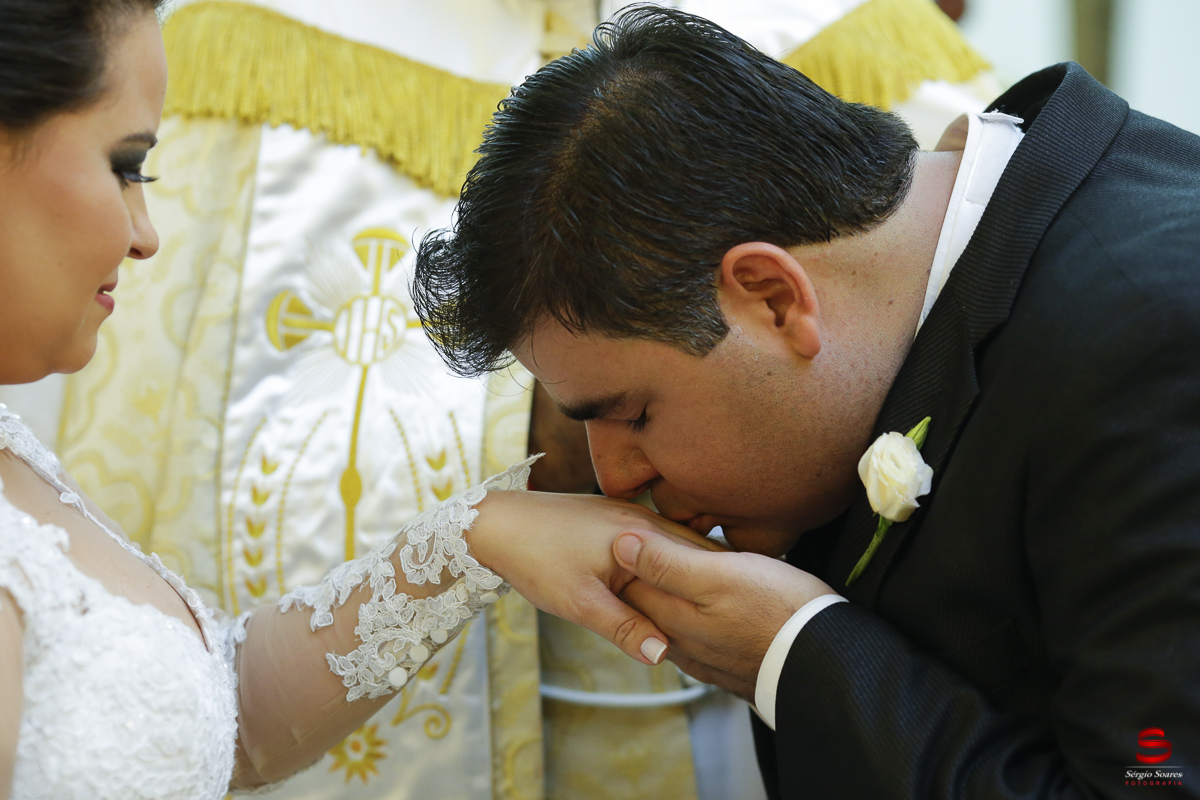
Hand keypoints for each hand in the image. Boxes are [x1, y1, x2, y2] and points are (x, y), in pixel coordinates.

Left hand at [466, 491, 722, 665]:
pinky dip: (669, 560)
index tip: (748, 610)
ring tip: (716, 600)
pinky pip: (655, 540)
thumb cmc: (535, 560)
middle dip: (715, 576)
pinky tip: (673, 582)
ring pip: (674, 544)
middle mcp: (641, 516)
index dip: (724, 586)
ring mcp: (626, 513)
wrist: (494, 524)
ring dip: (692, 568)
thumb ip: (625, 628)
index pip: (701, 559)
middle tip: (742, 609)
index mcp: (641, 533)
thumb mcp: (580, 603)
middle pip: (693, 548)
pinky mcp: (612, 516)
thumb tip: (664, 654)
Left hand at [613, 529, 834, 700]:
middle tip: (652, 539)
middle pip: (646, 603)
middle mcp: (680, 643)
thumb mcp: (719, 574)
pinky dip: (694, 614)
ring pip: (672, 619)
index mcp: (671, 618)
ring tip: (682, 565)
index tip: (633, 526)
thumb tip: (620, 544)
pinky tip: (708, 603)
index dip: (628, 552)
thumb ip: (666, 562)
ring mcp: (704, 657)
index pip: (626, 583)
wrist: (826, 660)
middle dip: (644, 573)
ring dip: (671, 594)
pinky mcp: (728, 663)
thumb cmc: (777, 610)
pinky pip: (697, 634)